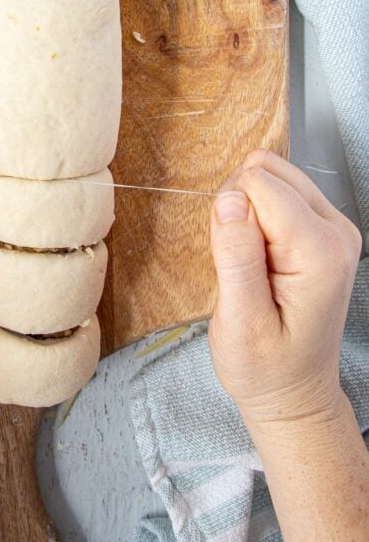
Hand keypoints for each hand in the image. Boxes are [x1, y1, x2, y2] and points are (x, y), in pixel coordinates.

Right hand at [208, 149, 360, 429]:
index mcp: (320, 253)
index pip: (259, 185)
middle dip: (237, 208)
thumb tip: (229, 199)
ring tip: (247, 261)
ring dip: (245, 211)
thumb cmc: (266, 368)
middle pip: (266, 172)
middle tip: (238, 262)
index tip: (231, 259)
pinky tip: (257, 256)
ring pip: (271, 174)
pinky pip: (277, 190)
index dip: (228, 215)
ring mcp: (333, 227)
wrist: (293, 393)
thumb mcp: (239, 322)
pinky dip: (255, 215)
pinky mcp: (322, 227)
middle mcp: (336, 231)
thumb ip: (236, 257)